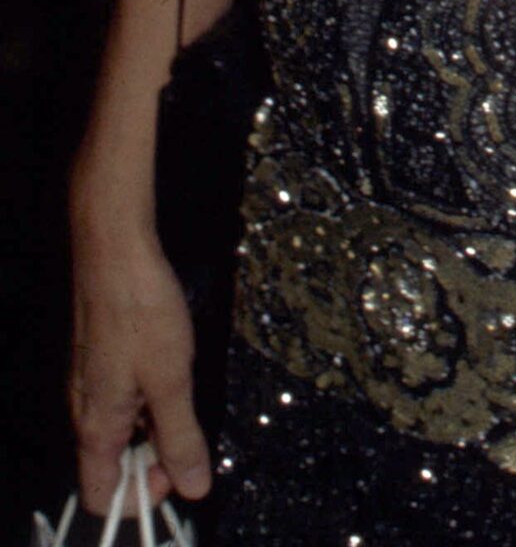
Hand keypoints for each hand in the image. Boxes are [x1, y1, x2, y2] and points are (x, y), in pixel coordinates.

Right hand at [68, 222, 211, 513]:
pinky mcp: (101, 362)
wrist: (117, 253)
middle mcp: (86, 413)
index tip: (178, 473)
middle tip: (191, 430)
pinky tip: (173, 371)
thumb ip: (181, 437)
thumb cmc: (141, 312)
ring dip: (154, 428)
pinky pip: (122, 401)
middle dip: (154, 461)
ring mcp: (91, 386)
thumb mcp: (172, 380)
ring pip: (121, 431)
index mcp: (96, 427)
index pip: (102, 497)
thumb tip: (195, 487)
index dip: (140, 498)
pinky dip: (149, 400)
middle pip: (113, 466)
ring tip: (184, 395)